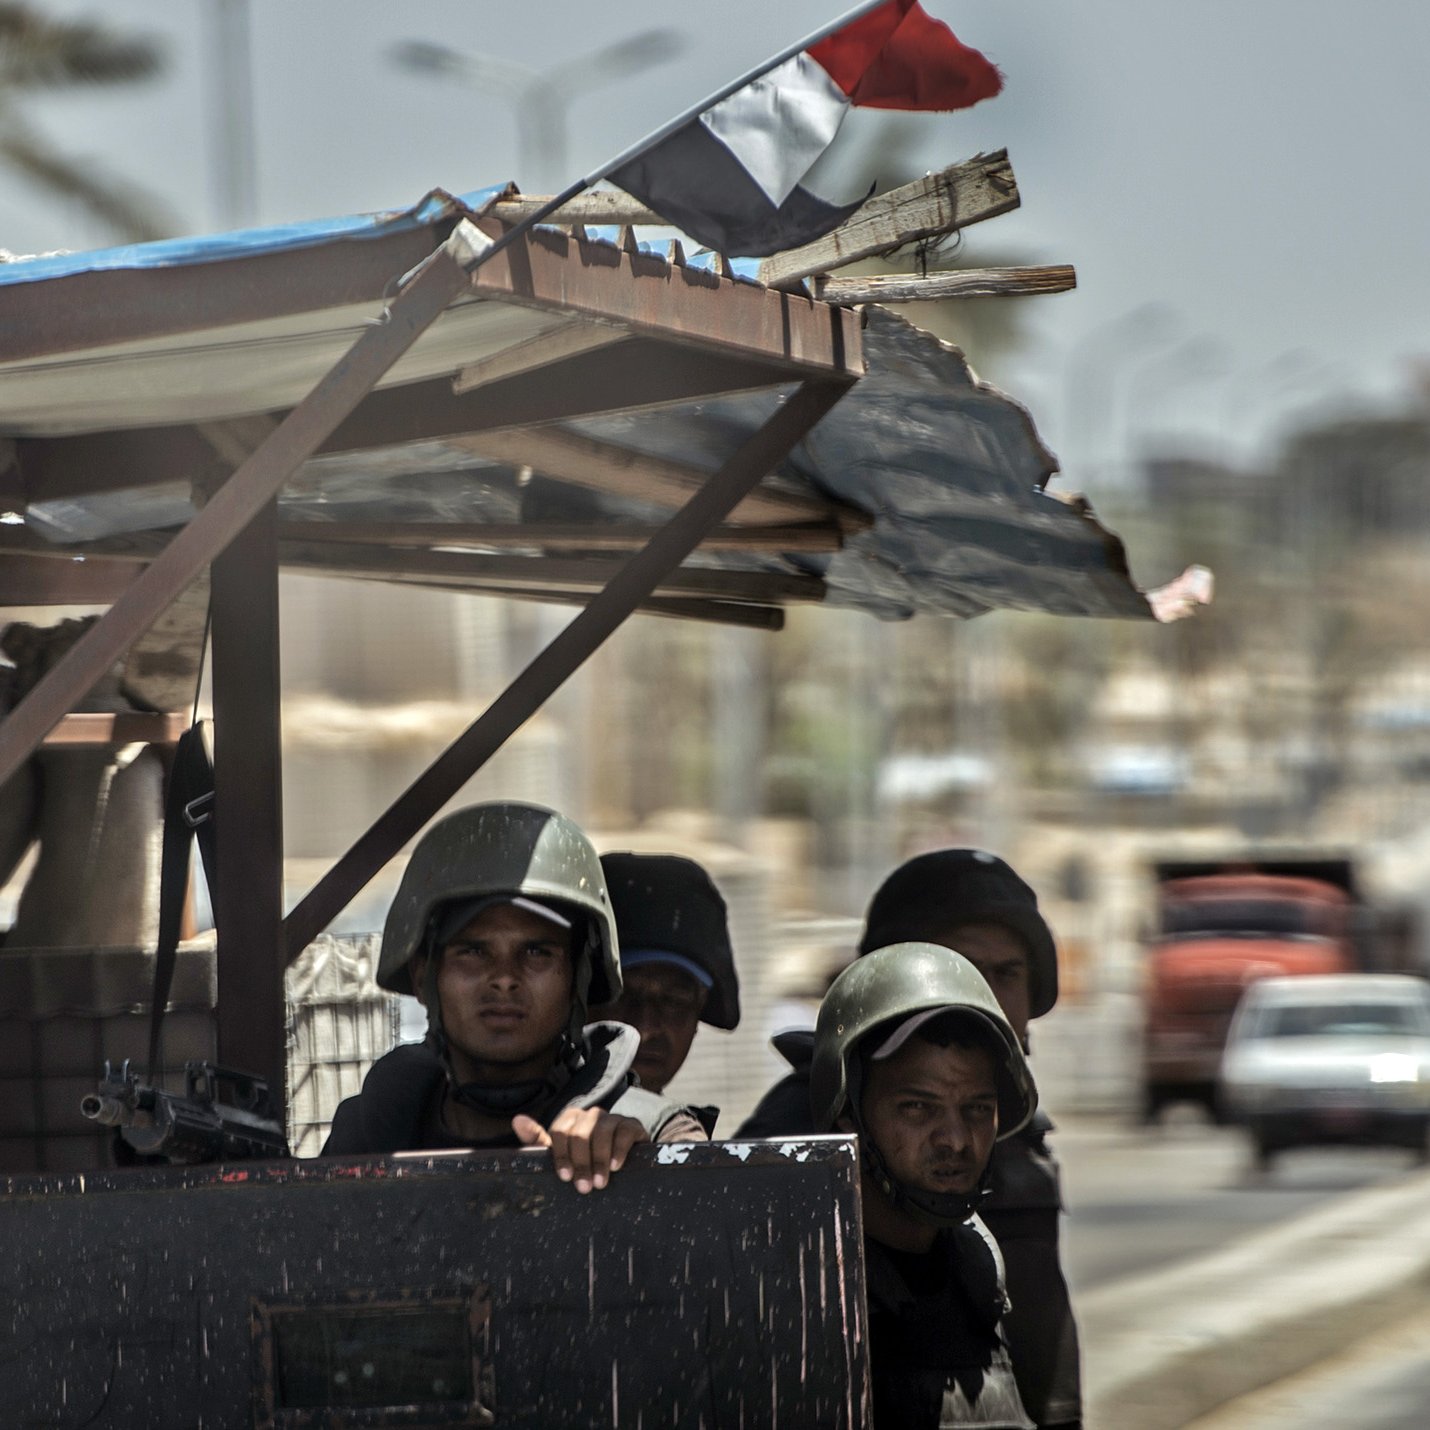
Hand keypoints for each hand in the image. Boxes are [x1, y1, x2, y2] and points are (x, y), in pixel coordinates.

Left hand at [512, 1107, 648, 1193]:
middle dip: (581, 1162)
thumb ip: (537, 1142)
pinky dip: (619, 1150)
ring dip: (599, 1160)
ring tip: (600, 1183)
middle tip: (584, 1188)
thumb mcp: (560, 1156)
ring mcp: (613, 1118)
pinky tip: (616, 1167)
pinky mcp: (632, 1125)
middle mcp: (591, 1115)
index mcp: (570, 1120)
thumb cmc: (584, 1163)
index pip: (560, 1131)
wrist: (621, 1167)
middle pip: (580, 1133)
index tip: (565, 1177)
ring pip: (602, 1131)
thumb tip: (517, 1119)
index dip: (561, 1155)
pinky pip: (624, 1131)